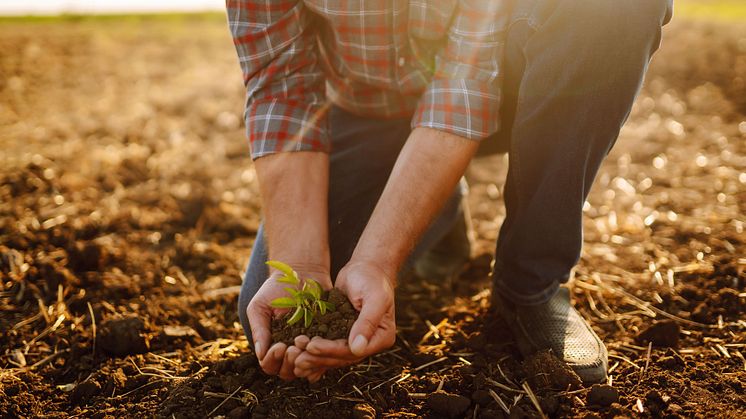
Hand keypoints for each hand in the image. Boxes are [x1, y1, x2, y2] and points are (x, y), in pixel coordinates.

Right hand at [246, 264, 330, 379]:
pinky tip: (325, 347)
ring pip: (308, 367)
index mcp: (272, 345)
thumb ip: (259, 329)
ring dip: (307, 361)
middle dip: (290, 362)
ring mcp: (310, 346)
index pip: (269, 365)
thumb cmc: (276, 288)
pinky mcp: (328, 339)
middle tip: (293, 347)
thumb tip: (260, 354)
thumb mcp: (260, 306)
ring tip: (308, 345)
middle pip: (289, 372)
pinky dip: (326, 356)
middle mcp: (291, 350)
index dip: (273, 360)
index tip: (279, 346)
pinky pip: (328, 356)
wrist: (302, 271)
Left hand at [293, 261, 395, 380]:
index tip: (311, 346)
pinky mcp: (342, 335)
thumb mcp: (374, 297)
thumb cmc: (372, 279)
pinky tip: (297, 353)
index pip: (353, 351)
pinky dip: (313, 352)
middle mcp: (369, 344)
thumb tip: (358, 349)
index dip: (331, 351)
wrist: (366, 267)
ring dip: (312, 358)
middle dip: (318, 357)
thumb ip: (367, 322)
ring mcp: (355, 341)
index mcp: (382, 338)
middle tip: (296, 357)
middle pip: (341, 357)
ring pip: (332, 356)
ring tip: (293, 356)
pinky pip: (327, 347)